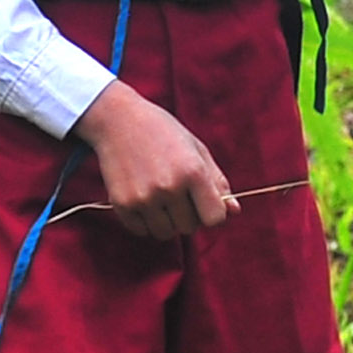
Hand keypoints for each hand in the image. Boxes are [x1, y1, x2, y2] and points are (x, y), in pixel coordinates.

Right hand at [74, 81, 230, 239]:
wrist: (117, 119)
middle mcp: (169, 187)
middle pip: (189, 227)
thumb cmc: (163, 132)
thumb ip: (218, 182)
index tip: (203, 202)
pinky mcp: (121, 204)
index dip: (212, 213)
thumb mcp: (196, 150)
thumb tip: (235, 211)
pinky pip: (142, 230)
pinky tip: (143, 198)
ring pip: (166, 233)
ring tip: (160, 196)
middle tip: (178, 194)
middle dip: (188, 215)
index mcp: (193, 171)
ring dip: (166, 221)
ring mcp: (144, 197)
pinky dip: (145, 221)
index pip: (215, 218)